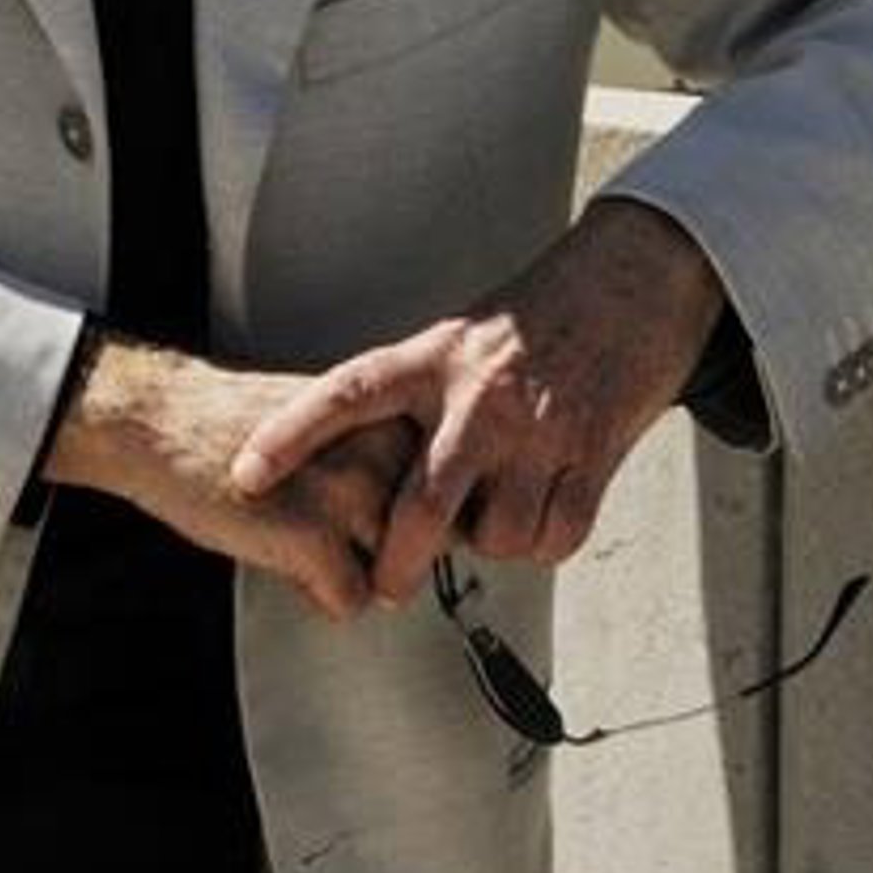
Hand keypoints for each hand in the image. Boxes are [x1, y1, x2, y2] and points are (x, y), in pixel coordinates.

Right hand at [45, 335, 418, 621]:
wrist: (166, 420)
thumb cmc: (238, 424)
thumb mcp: (335, 420)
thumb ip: (386, 454)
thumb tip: (430, 514)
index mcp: (392, 413)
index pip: (453, 489)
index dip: (416, 514)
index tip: (390, 515)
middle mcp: (385, 448)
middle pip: (435, 538)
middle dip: (395, 549)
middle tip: (343, 532)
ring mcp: (353, 492)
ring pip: (400, 573)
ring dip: (357, 571)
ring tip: (309, 540)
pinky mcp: (315, 537)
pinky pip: (351, 601)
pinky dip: (317, 595)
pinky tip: (283, 557)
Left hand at [226, 201, 725, 603]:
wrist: (628, 284)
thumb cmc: (532, 318)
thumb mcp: (456, 339)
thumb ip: (415, 400)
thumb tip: (369, 474)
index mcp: (433, 358)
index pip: (346, 394)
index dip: (289, 435)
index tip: (244, 476)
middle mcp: (479, 396)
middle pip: (419, 506)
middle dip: (395, 564)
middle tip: (385, 588)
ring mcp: (537, 430)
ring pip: (493, 537)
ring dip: (488, 545)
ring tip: (492, 515)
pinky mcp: (592, 456)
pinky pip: (554, 539)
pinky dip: (543, 543)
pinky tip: (539, 513)